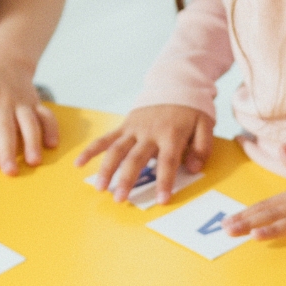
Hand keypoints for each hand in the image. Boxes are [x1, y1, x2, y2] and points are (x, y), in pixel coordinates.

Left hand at [0, 49, 57, 176]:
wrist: (3, 60)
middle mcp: (0, 104)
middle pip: (4, 130)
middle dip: (8, 151)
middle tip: (10, 172)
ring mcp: (20, 103)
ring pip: (29, 124)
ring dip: (33, 143)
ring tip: (34, 162)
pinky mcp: (35, 103)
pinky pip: (47, 116)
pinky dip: (52, 129)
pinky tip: (52, 144)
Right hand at [75, 105, 211, 204]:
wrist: (175, 85)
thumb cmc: (192, 111)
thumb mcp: (206, 125)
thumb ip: (202, 147)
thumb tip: (192, 168)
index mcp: (171, 134)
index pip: (167, 162)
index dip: (164, 182)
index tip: (161, 200)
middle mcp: (149, 132)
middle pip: (135, 158)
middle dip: (126, 180)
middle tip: (120, 200)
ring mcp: (134, 129)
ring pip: (116, 150)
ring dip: (106, 169)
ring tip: (100, 188)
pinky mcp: (124, 126)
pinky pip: (105, 138)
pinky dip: (91, 150)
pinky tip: (79, 164)